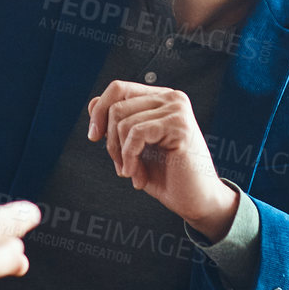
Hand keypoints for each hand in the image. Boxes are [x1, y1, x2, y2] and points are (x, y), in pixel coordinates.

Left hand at [87, 80, 237, 240]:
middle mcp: (171, 98)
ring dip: (120, 155)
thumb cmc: (167, 176)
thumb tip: (92, 103)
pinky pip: (136, 134)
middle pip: (116, 105)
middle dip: (110, 140)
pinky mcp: (180, 126)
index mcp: (160, 99)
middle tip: (121, 165)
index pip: (118, 89)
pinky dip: (130, 158)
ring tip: (133, 173)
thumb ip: (116, 124)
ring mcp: (177, 110)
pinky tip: (138, 176)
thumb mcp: (133, 147)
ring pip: (123, 122)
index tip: (94, 137)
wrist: (196, 201)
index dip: (99, 111)